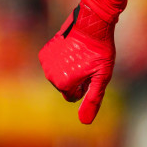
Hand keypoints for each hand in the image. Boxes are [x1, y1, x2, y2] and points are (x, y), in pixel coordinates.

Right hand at [38, 1, 115, 124]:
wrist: (91, 24)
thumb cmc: (100, 51)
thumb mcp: (102, 77)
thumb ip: (92, 99)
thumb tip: (84, 122)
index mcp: (64, 83)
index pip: (73, 97)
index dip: (84, 87)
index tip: (91, 73)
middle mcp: (50, 75)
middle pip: (65, 87)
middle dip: (76, 79)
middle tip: (87, 63)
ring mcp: (45, 63)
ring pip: (58, 76)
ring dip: (68, 70)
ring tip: (80, 55)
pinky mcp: (44, 52)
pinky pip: (53, 64)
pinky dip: (61, 60)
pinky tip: (72, 50)